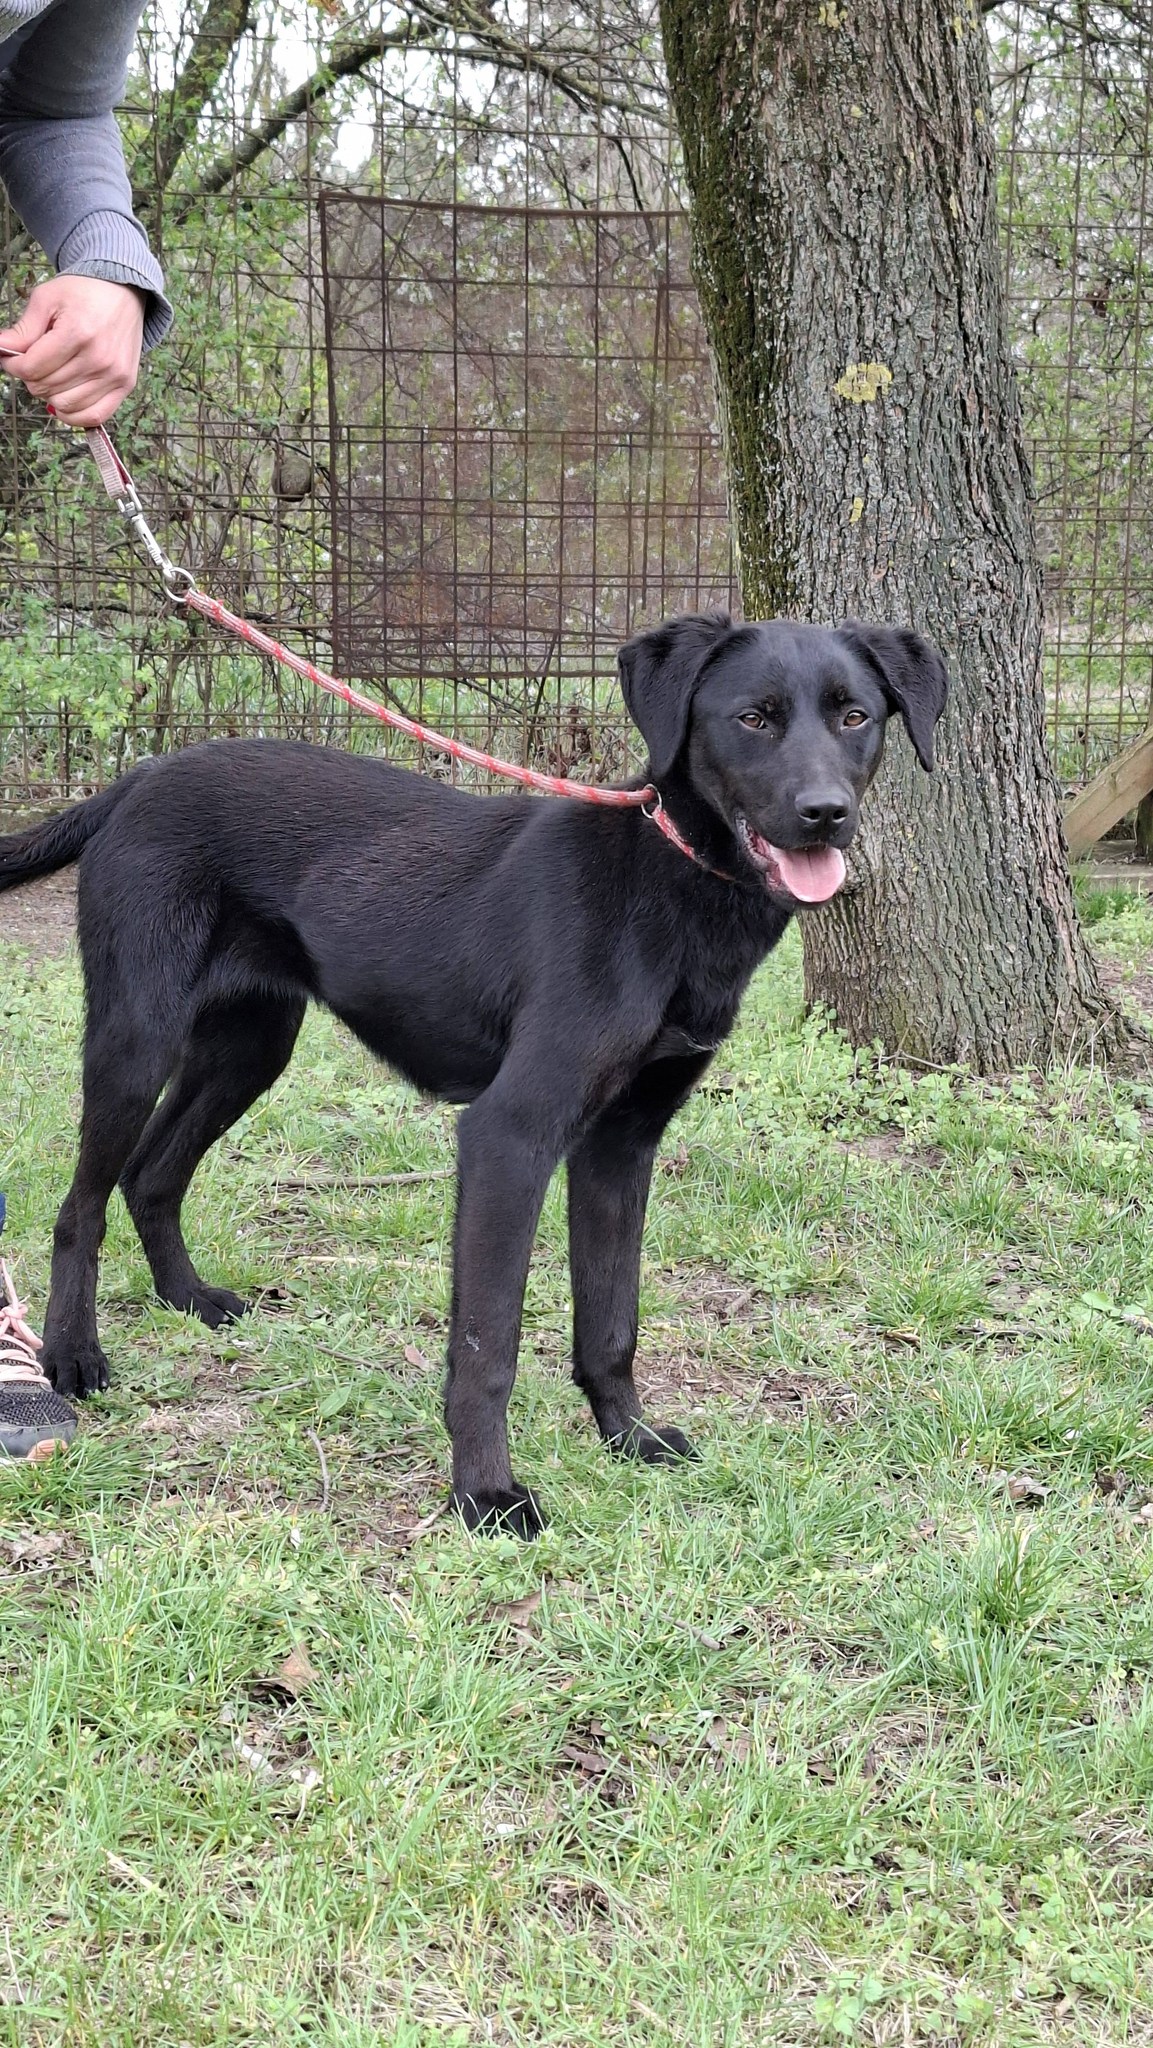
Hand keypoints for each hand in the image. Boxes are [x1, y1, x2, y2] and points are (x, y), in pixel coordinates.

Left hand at [0, 277, 145, 426]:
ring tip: (51, 376)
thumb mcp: (47, 299)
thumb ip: (23, 328)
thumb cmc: (85, 293)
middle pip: (46, 387)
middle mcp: (98, 358)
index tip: (10, 358)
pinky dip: (73, 415)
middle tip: (33, 363)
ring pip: (65, 405)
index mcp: (77, 333)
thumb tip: (1, 348)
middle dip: (31, 377)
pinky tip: (64, 400)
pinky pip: (93, 416)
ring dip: (50, 394)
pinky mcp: (125, 385)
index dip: (13, 366)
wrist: (124, 293)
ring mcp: (113, 375)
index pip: (31, 368)